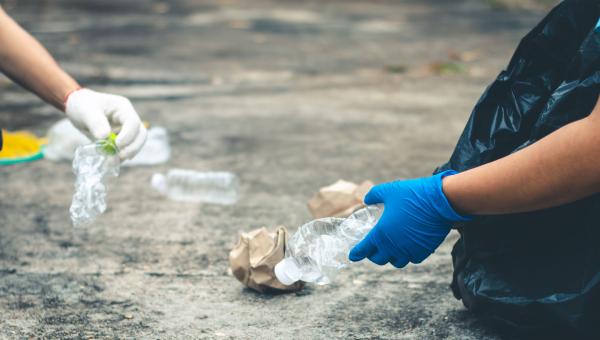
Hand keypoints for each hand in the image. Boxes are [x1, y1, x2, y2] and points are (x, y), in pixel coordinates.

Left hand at [65, 88, 146, 159]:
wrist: (76, 108)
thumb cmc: (82, 104)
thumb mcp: (86, 111)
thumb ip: (96, 122)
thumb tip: (105, 137)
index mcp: (122, 108)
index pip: (133, 122)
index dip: (128, 135)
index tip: (117, 144)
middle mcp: (127, 119)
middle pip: (141, 134)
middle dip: (133, 147)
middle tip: (121, 156)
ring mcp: (125, 130)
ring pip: (136, 143)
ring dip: (128, 153)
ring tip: (113, 161)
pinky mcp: (119, 139)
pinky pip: (124, 150)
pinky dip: (119, 157)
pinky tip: (110, 162)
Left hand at [349, 170, 469, 267]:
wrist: (439, 201)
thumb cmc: (412, 195)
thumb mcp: (389, 190)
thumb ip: (374, 195)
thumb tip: (366, 199)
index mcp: (381, 233)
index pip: (364, 249)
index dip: (356, 253)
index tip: (352, 256)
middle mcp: (394, 246)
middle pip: (379, 259)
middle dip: (373, 255)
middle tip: (372, 249)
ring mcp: (409, 250)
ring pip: (396, 262)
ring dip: (391, 257)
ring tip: (390, 249)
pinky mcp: (424, 251)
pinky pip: (413, 259)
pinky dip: (408, 256)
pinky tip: (407, 248)